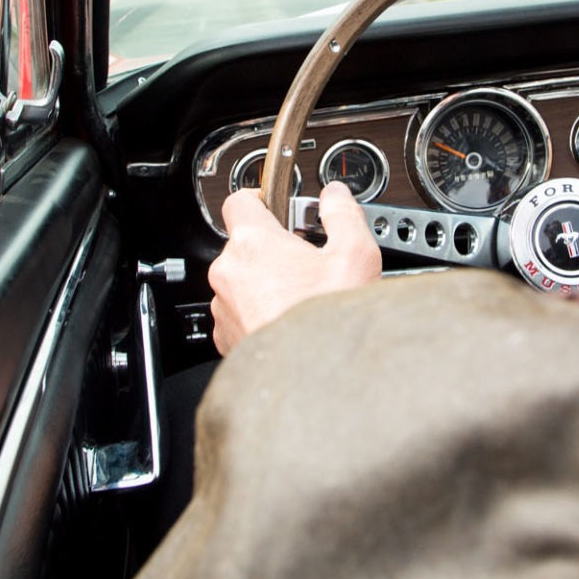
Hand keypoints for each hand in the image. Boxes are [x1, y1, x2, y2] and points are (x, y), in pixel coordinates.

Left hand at [208, 181, 382, 355]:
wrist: (313, 382)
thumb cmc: (327, 321)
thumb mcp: (354, 255)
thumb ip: (342, 214)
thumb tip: (334, 195)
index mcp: (253, 244)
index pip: (240, 201)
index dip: (262, 198)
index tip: (279, 207)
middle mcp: (229, 273)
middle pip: (245, 244)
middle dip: (273, 248)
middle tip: (307, 262)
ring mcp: (223, 307)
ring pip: (241, 280)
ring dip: (265, 283)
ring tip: (301, 297)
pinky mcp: (226, 336)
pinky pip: (239, 312)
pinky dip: (258, 312)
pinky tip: (289, 320)